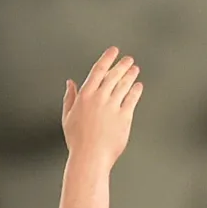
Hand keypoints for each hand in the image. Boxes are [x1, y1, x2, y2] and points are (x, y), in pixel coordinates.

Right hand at [61, 47, 142, 169]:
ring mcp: (113, 107)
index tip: (114, 51)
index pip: (98, 70)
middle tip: (129, 59)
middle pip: (113, 75)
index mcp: (85, 95)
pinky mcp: (124, 117)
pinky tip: (138, 86)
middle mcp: (100, 98)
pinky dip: (136, 91)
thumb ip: (70, 97)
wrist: (91, 156)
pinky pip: (132, 100)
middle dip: (122, 65)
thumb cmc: (78, 139)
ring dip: (130, 75)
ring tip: (135, 69)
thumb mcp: (68, 116)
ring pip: (124, 85)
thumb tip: (70, 83)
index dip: (107, 59)